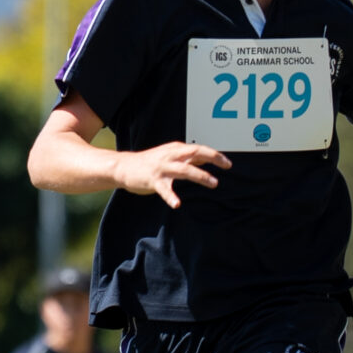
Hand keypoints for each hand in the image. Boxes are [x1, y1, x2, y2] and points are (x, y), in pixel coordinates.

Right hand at [117, 141, 231, 208]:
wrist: (124, 166)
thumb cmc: (150, 163)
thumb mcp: (171, 156)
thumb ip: (188, 158)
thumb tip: (208, 159)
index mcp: (176, 149)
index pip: (199, 149)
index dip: (215, 155)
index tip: (228, 163)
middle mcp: (170, 155)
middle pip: (195, 152)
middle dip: (213, 157)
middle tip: (227, 166)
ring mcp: (161, 167)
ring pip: (184, 169)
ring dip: (200, 175)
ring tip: (214, 183)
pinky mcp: (152, 179)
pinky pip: (164, 189)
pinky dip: (171, 196)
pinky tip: (177, 204)